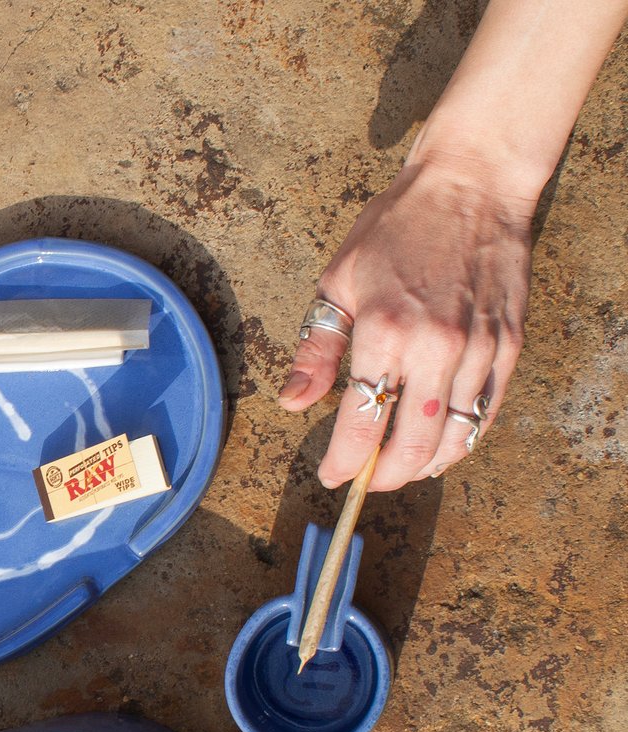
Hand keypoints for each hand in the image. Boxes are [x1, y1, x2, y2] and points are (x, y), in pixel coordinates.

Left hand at [278, 154, 533, 490]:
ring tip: (401, 466)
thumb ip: (316, 350)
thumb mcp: (339, 281)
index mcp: (383, 332)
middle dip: (383, 477)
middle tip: (367, 477)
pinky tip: (440, 444)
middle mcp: (434, 348)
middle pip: (410, 447)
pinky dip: (462, 441)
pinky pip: (485, 415)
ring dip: (422, 466)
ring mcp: (477, 351)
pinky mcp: (508, 347)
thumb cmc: (399, 226)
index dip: (343, 463)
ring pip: (452, 440)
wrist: (473, 183)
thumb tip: (293, 404)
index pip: (361, 425)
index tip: (333, 475)